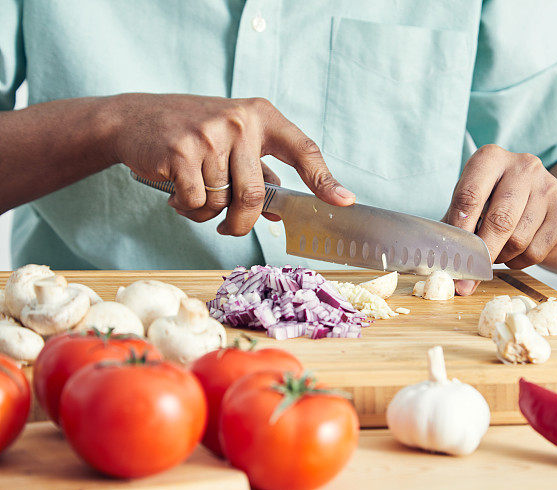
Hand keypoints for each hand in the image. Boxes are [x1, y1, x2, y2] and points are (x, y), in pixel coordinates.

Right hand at [110, 93, 354, 235]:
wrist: (134, 118)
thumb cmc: (193, 134)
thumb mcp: (233, 143)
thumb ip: (259, 175)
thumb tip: (279, 215)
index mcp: (261, 116)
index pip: (304, 150)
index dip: (324, 180)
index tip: (344, 201)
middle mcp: (240, 121)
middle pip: (255, 196)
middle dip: (242, 224)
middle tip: (229, 228)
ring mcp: (210, 134)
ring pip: (222, 202)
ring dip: (207, 212)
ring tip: (194, 192)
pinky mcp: (180, 150)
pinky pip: (196, 201)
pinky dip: (187, 207)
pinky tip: (176, 190)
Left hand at [443, 144, 556, 294]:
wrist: (540, 200)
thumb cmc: (493, 201)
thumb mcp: (470, 204)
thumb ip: (453, 229)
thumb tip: (446, 269)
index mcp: (491, 158)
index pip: (470, 195)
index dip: (459, 229)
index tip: (453, 252)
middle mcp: (523, 167)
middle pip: (499, 220)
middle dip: (482, 251)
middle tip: (471, 268)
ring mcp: (547, 188)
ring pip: (518, 240)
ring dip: (500, 257)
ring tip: (494, 253)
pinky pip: (535, 252)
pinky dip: (518, 261)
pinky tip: (513, 253)